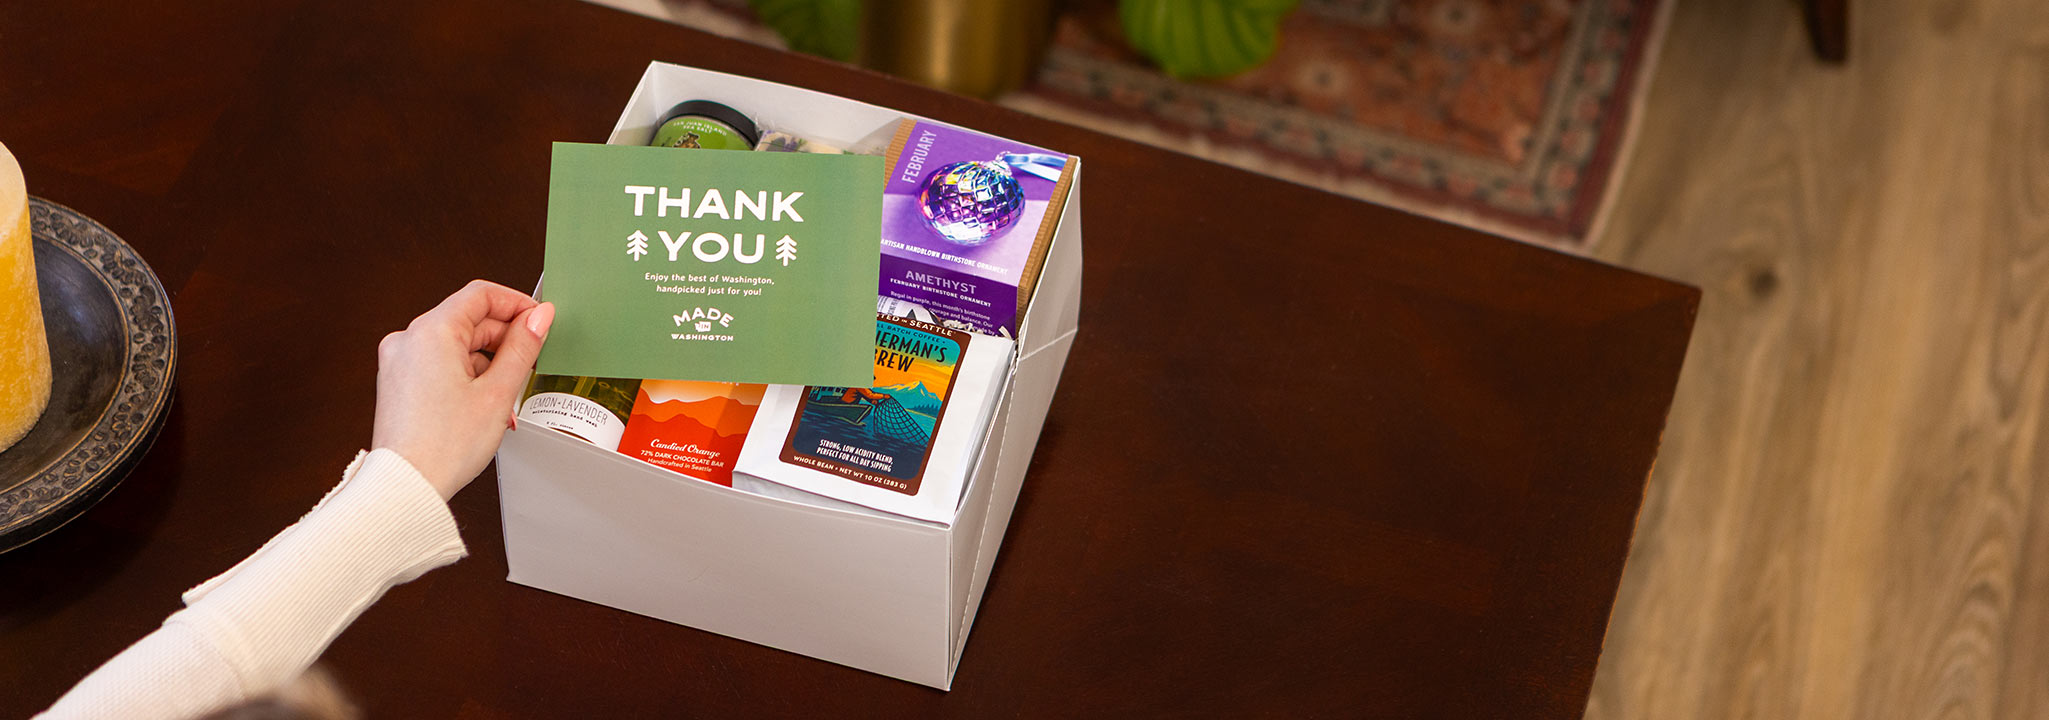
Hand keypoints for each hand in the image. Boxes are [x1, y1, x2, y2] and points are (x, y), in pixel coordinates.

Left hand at [372, 280, 553, 499]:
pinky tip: (484, 403)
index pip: (481, 295)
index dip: (517, 304)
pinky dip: (466, 375)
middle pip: (469, 320)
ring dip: (487, 363)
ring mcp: (400, 361)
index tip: (539, 321)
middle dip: (504, 339)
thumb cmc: (444, 446)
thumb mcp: (498, 392)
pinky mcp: (398, 381)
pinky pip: (440, 363)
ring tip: (506, 398)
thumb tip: (539, 317)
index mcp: (431, 332)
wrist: (406, 486)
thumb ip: (522, 347)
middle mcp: (409, 339)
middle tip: (530, 363)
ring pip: (456, 344)